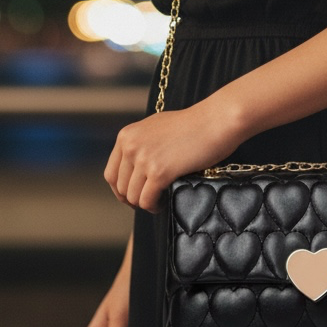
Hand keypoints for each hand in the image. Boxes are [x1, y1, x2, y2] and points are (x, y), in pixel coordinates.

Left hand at [103, 96, 241, 213]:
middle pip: (121, 187)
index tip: (133, 196)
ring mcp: (143, 159)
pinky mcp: (159, 171)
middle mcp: (130, 146)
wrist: (216, 120)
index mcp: (127, 135)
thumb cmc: (193, 124)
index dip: (121, 190)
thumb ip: (142, 143)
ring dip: (145, 203)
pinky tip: (164, 203)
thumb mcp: (156, 127)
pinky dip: (154, 206)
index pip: (111, 173)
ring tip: (159, 201)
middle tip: (149, 201)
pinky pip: (147, 200)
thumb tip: (135, 165)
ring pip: (133, 196)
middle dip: (133, 198)